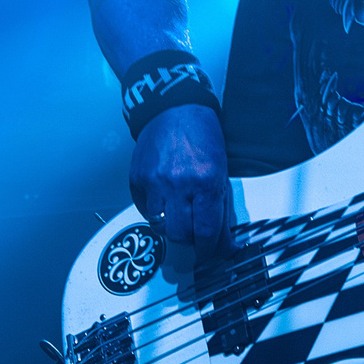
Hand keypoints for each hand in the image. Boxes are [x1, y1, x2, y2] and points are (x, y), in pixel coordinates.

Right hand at [130, 103, 231, 258]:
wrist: (175, 108)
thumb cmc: (202, 136)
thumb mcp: (221, 172)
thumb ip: (221, 209)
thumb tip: (225, 242)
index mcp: (205, 181)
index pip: (206, 232)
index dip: (209, 250)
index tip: (211, 254)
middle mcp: (178, 184)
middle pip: (180, 235)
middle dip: (191, 240)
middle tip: (196, 234)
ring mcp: (154, 182)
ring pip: (160, 227)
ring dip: (172, 228)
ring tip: (180, 216)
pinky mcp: (137, 179)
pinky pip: (144, 210)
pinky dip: (156, 212)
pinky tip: (165, 201)